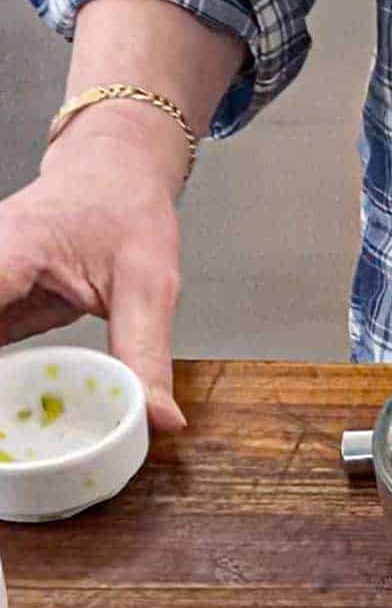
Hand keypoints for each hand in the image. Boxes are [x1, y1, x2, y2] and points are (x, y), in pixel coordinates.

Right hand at [0, 104, 187, 430]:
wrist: (114, 173)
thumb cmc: (126, 210)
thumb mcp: (149, 284)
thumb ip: (147, 353)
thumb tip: (161, 418)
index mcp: (8, 250)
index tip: (11, 395)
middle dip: (5, 382)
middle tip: (21, 435)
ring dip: (8, 383)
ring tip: (24, 432)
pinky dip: (8, 379)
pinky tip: (21, 414)